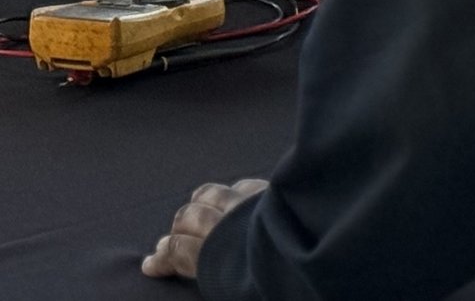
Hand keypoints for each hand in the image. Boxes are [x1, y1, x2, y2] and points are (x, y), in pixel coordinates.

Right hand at [142, 179, 265, 281]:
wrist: (323, 262)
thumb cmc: (277, 285)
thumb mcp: (236, 289)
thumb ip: (210, 271)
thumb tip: (180, 257)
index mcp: (219, 257)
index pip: (178, 250)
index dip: (162, 259)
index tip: (150, 265)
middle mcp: (227, 224)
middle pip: (190, 217)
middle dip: (178, 229)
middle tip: (173, 239)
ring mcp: (247, 204)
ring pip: (211, 194)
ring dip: (199, 203)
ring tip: (197, 211)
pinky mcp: (268, 192)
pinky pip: (241, 186)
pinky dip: (231, 193)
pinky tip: (231, 199)